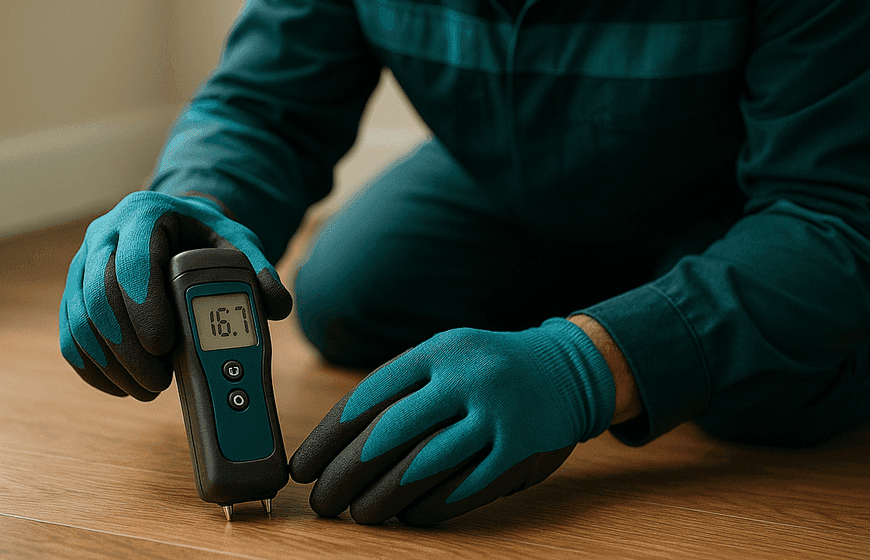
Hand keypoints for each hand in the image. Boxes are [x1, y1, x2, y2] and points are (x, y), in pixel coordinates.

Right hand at [58, 191, 291, 399]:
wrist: (173, 230)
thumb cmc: (204, 237)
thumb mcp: (236, 242)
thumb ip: (257, 270)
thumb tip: (278, 305)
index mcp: (144, 215)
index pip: (133, 260)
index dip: (144, 306)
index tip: (165, 344)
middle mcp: (104, 236)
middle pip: (100, 296)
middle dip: (129, 348)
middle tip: (160, 381)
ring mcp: (82, 267)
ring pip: (81, 321)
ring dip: (114, 365)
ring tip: (149, 389)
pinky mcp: (73, 297)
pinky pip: (71, 338)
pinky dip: (96, 370)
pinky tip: (124, 387)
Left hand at [289, 318, 615, 524]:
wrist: (566, 369)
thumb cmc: (485, 368)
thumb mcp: (445, 355)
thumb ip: (400, 388)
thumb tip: (337, 444)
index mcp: (437, 352)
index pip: (368, 397)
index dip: (329, 438)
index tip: (303, 467)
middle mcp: (465, 378)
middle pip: (389, 434)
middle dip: (346, 474)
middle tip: (323, 502)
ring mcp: (496, 415)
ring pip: (424, 466)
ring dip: (382, 497)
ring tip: (358, 514)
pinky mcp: (520, 450)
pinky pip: (466, 488)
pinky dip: (430, 507)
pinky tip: (408, 516)